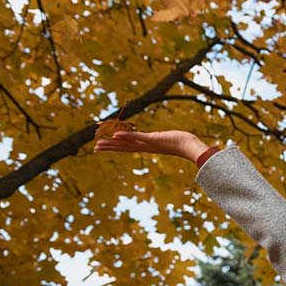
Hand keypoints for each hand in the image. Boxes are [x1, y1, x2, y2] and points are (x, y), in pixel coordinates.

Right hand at [92, 129, 210, 163]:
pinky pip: (137, 137)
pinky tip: (115, 136)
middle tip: (95, 149)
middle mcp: (145, 147)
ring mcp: (148, 144)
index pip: (127, 147)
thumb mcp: (165, 140)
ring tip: (99, 145)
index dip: (115, 147)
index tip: (103, 147)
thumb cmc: (181, 142)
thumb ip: (158, 140)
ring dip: (112, 144)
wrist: (190, 146)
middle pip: (123, 148)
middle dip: (109, 148)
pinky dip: (126, 136)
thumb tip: (157, 139)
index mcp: (146, 147)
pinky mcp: (153, 140)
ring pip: (127, 144)